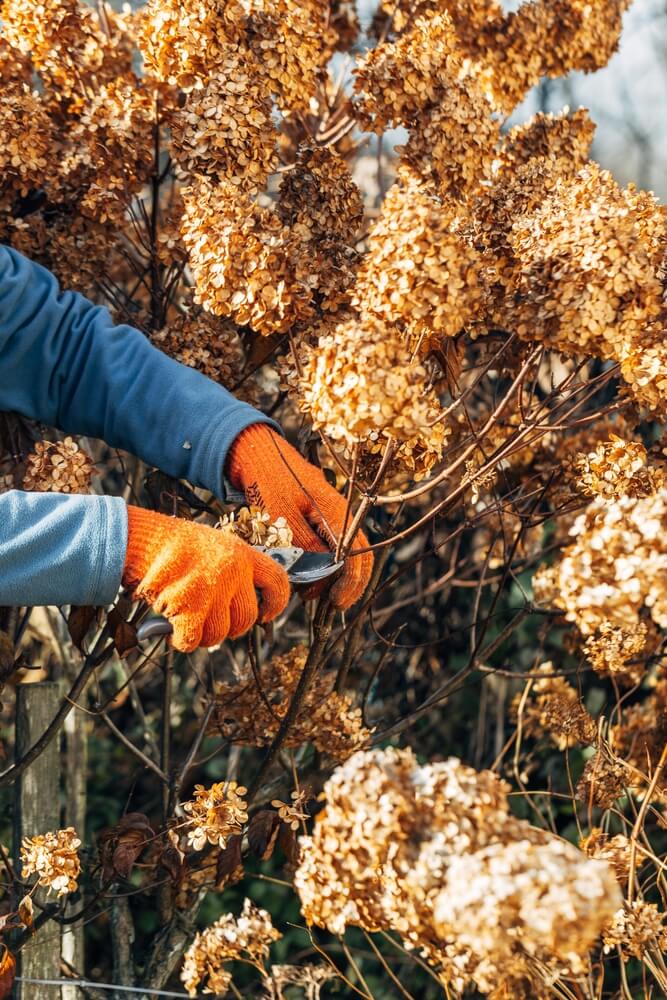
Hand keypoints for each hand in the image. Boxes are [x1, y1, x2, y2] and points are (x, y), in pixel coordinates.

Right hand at [122, 506, 289, 651]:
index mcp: (242, 554)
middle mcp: (233, 571)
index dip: (276, 603)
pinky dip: (180, 640)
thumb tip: (239, 609)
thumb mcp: (212, 547)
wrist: (140, 539)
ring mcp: (212, 589)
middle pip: (246, 618)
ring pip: (219, 634)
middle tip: (209, 623)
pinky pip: (192, 640)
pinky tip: (170, 629)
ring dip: (201, 634)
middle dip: (229, 628)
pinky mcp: (189, 607)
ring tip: (184, 619)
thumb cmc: (172, 545)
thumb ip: (230, 571)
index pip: (277, 582)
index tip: (265, 614)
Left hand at [227, 425, 372, 608]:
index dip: (351, 582)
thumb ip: (304, 546)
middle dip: (344, 584)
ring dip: (329, 577)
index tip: (336, 602)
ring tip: (307, 592)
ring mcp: (330, 517)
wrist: (257, 455)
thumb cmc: (268, 481)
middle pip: (356, 557)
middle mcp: (340, 515)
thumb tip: (321, 575)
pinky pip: (327, 547)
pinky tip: (303, 576)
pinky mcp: (318, 520)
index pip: (357, 554)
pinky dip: (319, 565)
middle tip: (323, 603)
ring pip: (341, 555)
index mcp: (337, 512)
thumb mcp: (282, 517)